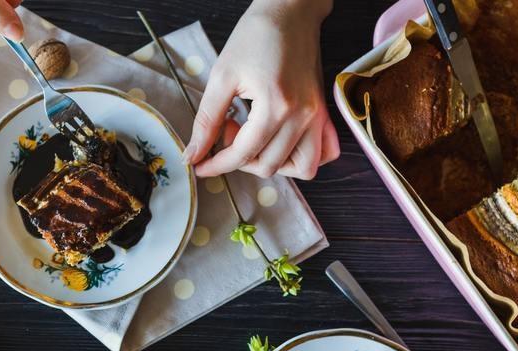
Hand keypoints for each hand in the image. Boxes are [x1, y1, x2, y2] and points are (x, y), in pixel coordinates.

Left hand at [184, 0, 339, 179]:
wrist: (289, 11)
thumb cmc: (256, 36)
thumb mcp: (222, 76)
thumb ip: (206, 120)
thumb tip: (193, 154)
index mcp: (276, 106)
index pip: (243, 155)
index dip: (216, 165)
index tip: (200, 165)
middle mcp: (302, 116)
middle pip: (269, 166)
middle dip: (239, 159)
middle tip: (227, 130)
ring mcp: (317, 116)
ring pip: (301, 168)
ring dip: (272, 163)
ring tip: (254, 140)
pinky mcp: (323, 113)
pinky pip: (324, 153)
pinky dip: (303, 158)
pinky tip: (282, 144)